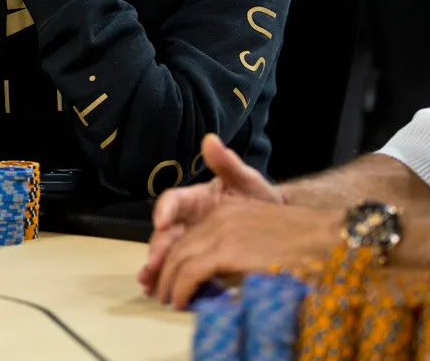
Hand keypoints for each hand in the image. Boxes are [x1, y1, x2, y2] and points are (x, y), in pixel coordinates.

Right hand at [140, 134, 282, 294]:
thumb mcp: (248, 181)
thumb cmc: (259, 200)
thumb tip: (211, 140)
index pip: (173, 200)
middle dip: (158, 247)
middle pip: (165, 232)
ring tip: (149, 282)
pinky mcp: (197, 259)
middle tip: (155, 263)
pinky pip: (179, 268)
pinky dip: (167, 278)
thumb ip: (228, 164)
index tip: (161, 222)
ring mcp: (191, 240)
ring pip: (167, 252)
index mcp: (195, 198)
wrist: (279, 226)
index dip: (164, 210)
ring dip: (155, 267)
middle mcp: (187, 219)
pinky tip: (157, 290)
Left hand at [153, 199, 337, 308]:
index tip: (172, 278)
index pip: (188, 234)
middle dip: (167, 271)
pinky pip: (190, 271)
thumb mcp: (263, 236)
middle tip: (165, 293)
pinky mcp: (226, 249)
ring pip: (178, 258)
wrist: (330, 236)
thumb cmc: (304, 242)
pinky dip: (181, 288)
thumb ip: (236, 247)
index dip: (176, 258)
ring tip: (171, 300)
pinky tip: (182, 301)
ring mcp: (221, 230)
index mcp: (227, 208)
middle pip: (179, 245)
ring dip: (170, 283)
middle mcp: (219, 215)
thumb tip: (218, 273)